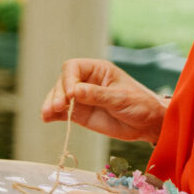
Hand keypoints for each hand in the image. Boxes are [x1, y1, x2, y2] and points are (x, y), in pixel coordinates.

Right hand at [41, 59, 167, 144]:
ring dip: (51, 105)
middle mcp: (86, 82)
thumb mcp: (121, 98)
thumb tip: (74, 91)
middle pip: (62, 83)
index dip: (68, 79)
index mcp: (98, 71)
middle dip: (58, 94)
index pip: (74, 68)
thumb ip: (98, 95)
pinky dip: (52, 116)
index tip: (71, 94)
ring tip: (47, 115)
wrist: (147, 124)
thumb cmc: (140, 105)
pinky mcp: (79, 114)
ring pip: (58, 98)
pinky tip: (46, 119)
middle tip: (58, 107)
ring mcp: (80, 99)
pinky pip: (61, 113)